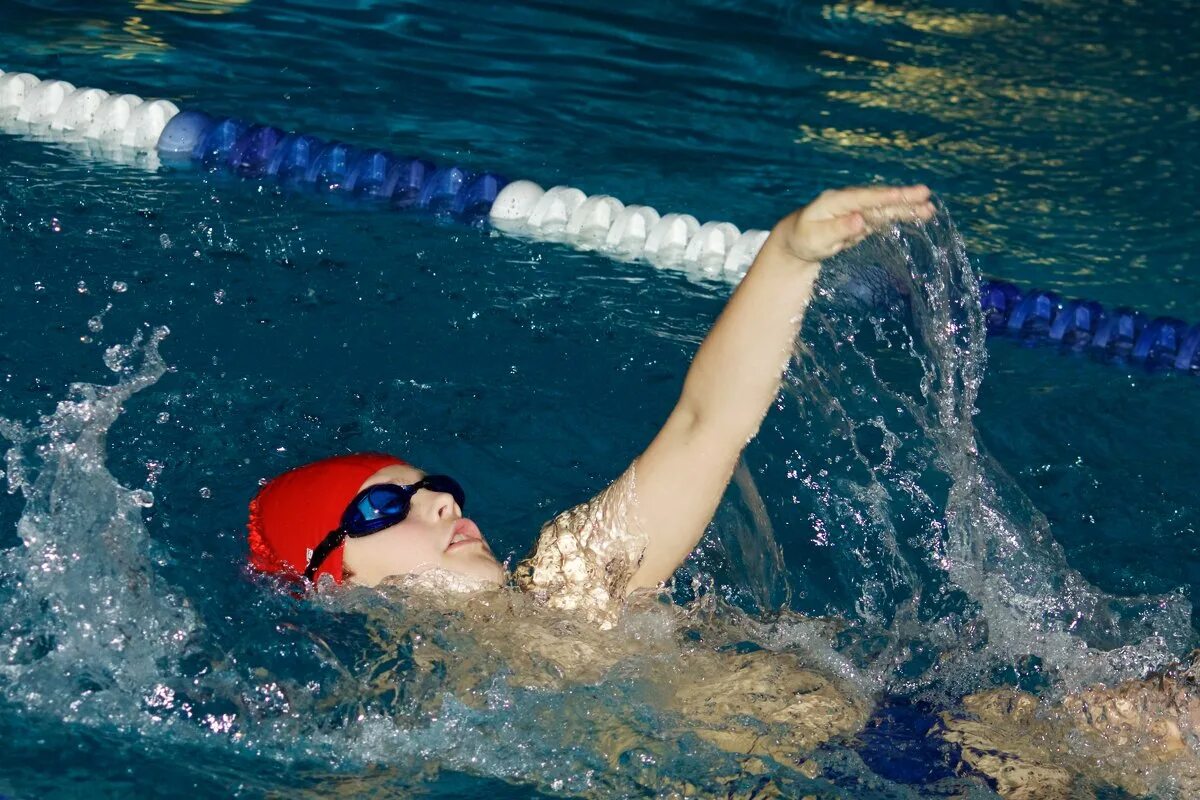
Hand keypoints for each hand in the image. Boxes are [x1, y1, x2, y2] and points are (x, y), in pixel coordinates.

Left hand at [772, 184, 934, 264]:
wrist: (799, 240)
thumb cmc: (804, 239)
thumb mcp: (816, 238)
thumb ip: (838, 229)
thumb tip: (859, 221)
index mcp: (835, 201)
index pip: (862, 198)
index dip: (883, 197)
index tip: (901, 195)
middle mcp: (850, 200)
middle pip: (879, 199)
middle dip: (902, 197)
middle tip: (925, 193)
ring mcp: (858, 208)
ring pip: (886, 207)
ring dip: (907, 207)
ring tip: (930, 208)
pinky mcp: (865, 217)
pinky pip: (886, 215)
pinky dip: (902, 214)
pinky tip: (921, 214)